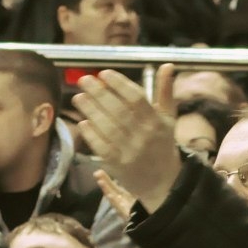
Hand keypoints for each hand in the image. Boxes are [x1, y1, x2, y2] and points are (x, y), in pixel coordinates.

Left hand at [74, 64, 179, 212]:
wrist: (163, 182)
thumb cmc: (162, 144)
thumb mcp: (168, 118)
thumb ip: (165, 91)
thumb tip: (167, 65)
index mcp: (156, 122)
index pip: (136, 98)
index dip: (119, 84)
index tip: (104, 73)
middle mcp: (143, 135)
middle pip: (118, 110)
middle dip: (98, 92)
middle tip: (84, 80)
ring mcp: (130, 150)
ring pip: (107, 126)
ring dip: (90, 110)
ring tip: (78, 97)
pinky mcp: (118, 164)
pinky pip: (101, 145)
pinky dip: (91, 133)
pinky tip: (83, 122)